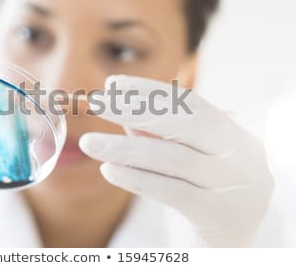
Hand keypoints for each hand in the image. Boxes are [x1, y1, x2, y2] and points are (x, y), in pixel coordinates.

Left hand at [79, 74, 273, 246]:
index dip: (150, 92)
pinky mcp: (221, 216)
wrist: (219, 253)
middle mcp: (245, 157)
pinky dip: (136, 179)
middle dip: (136, 109)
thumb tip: (118, 99)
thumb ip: (154, 133)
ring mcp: (238, 187)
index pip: (191, 104)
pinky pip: (171, 191)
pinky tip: (108, 171)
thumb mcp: (179, 163)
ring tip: (89, 143)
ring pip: (173, 157)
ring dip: (124, 148)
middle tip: (96, 103)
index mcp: (235, 137)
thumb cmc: (196, 202)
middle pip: (186, 123)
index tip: (113, 84)